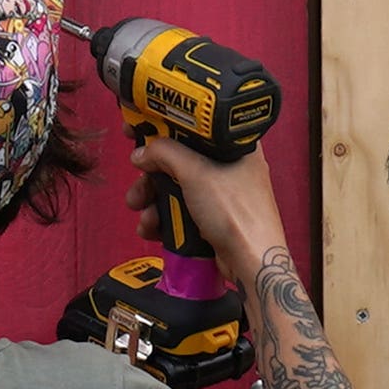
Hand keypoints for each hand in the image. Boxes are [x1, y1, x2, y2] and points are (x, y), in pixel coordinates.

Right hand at [133, 127, 286, 273]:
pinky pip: (180, 210)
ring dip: (153, 198)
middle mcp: (228, 167)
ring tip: (140, 208)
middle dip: (152, 172)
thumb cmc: (237, 213)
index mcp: (233, 145)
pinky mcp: (211, 218)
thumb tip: (143, 151)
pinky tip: (152, 226)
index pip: (193, 126)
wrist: (251, 262)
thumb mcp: (196, 173)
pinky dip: (163, 217)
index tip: (140, 128)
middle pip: (179, 159)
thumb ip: (165, 154)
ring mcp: (219, 195)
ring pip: (175, 187)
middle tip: (137, 174)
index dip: (164, 126)